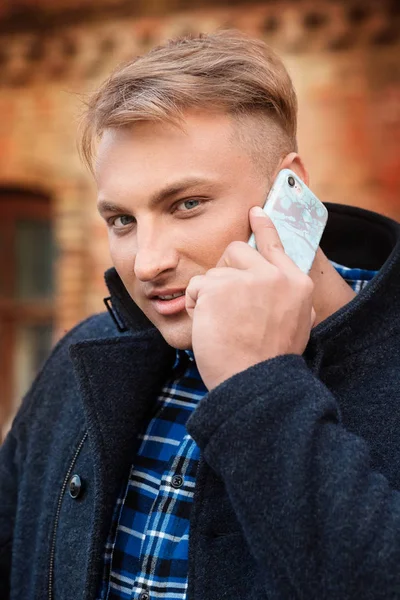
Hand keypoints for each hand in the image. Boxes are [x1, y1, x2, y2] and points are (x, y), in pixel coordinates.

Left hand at [185, 206, 314, 389]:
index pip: (276, 244)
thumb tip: (284, 280)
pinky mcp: (218, 287)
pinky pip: (197, 286)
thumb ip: (289, 297)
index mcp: (296, 284)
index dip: (263, 226)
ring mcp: (246, 279)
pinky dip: (195, 305)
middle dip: (225, 270)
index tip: (255, 210)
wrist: (253, 384)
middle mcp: (274, 275)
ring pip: (213, 272)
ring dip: (209, 296)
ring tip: (221, 325)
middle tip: (224, 300)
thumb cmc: (268, 361)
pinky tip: (208, 326)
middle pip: (237, 251)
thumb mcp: (296, 325)